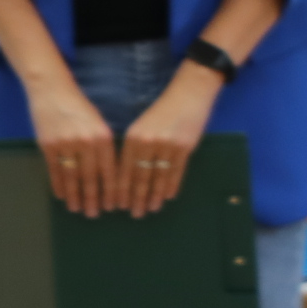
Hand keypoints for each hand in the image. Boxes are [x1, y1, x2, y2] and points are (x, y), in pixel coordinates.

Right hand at [24, 77, 118, 218]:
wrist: (52, 91)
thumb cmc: (80, 108)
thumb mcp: (99, 124)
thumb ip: (103, 146)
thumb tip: (108, 173)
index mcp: (103, 137)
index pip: (110, 169)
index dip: (112, 189)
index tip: (115, 205)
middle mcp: (85, 142)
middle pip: (91, 177)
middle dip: (94, 198)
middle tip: (96, 214)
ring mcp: (65, 144)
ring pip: (72, 177)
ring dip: (75, 195)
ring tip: (78, 209)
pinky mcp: (47, 145)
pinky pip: (54, 170)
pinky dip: (59, 185)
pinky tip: (62, 196)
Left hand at [116, 68, 217, 216]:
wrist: (188, 94)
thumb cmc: (163, 110)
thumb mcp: (142, 126)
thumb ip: (135, 147)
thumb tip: (129, 174)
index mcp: (133, 137)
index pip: (124, 169)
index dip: (121, 189)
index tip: (118, 205)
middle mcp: (147, 142)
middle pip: (140, 177)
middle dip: (136, 197)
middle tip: (135, 213)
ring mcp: (167, 145)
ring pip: (158, 177)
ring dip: (154, 195)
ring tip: (152, 209)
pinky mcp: (185, 147)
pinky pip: (177, 171)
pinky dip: (172, 185)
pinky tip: (169, 196)